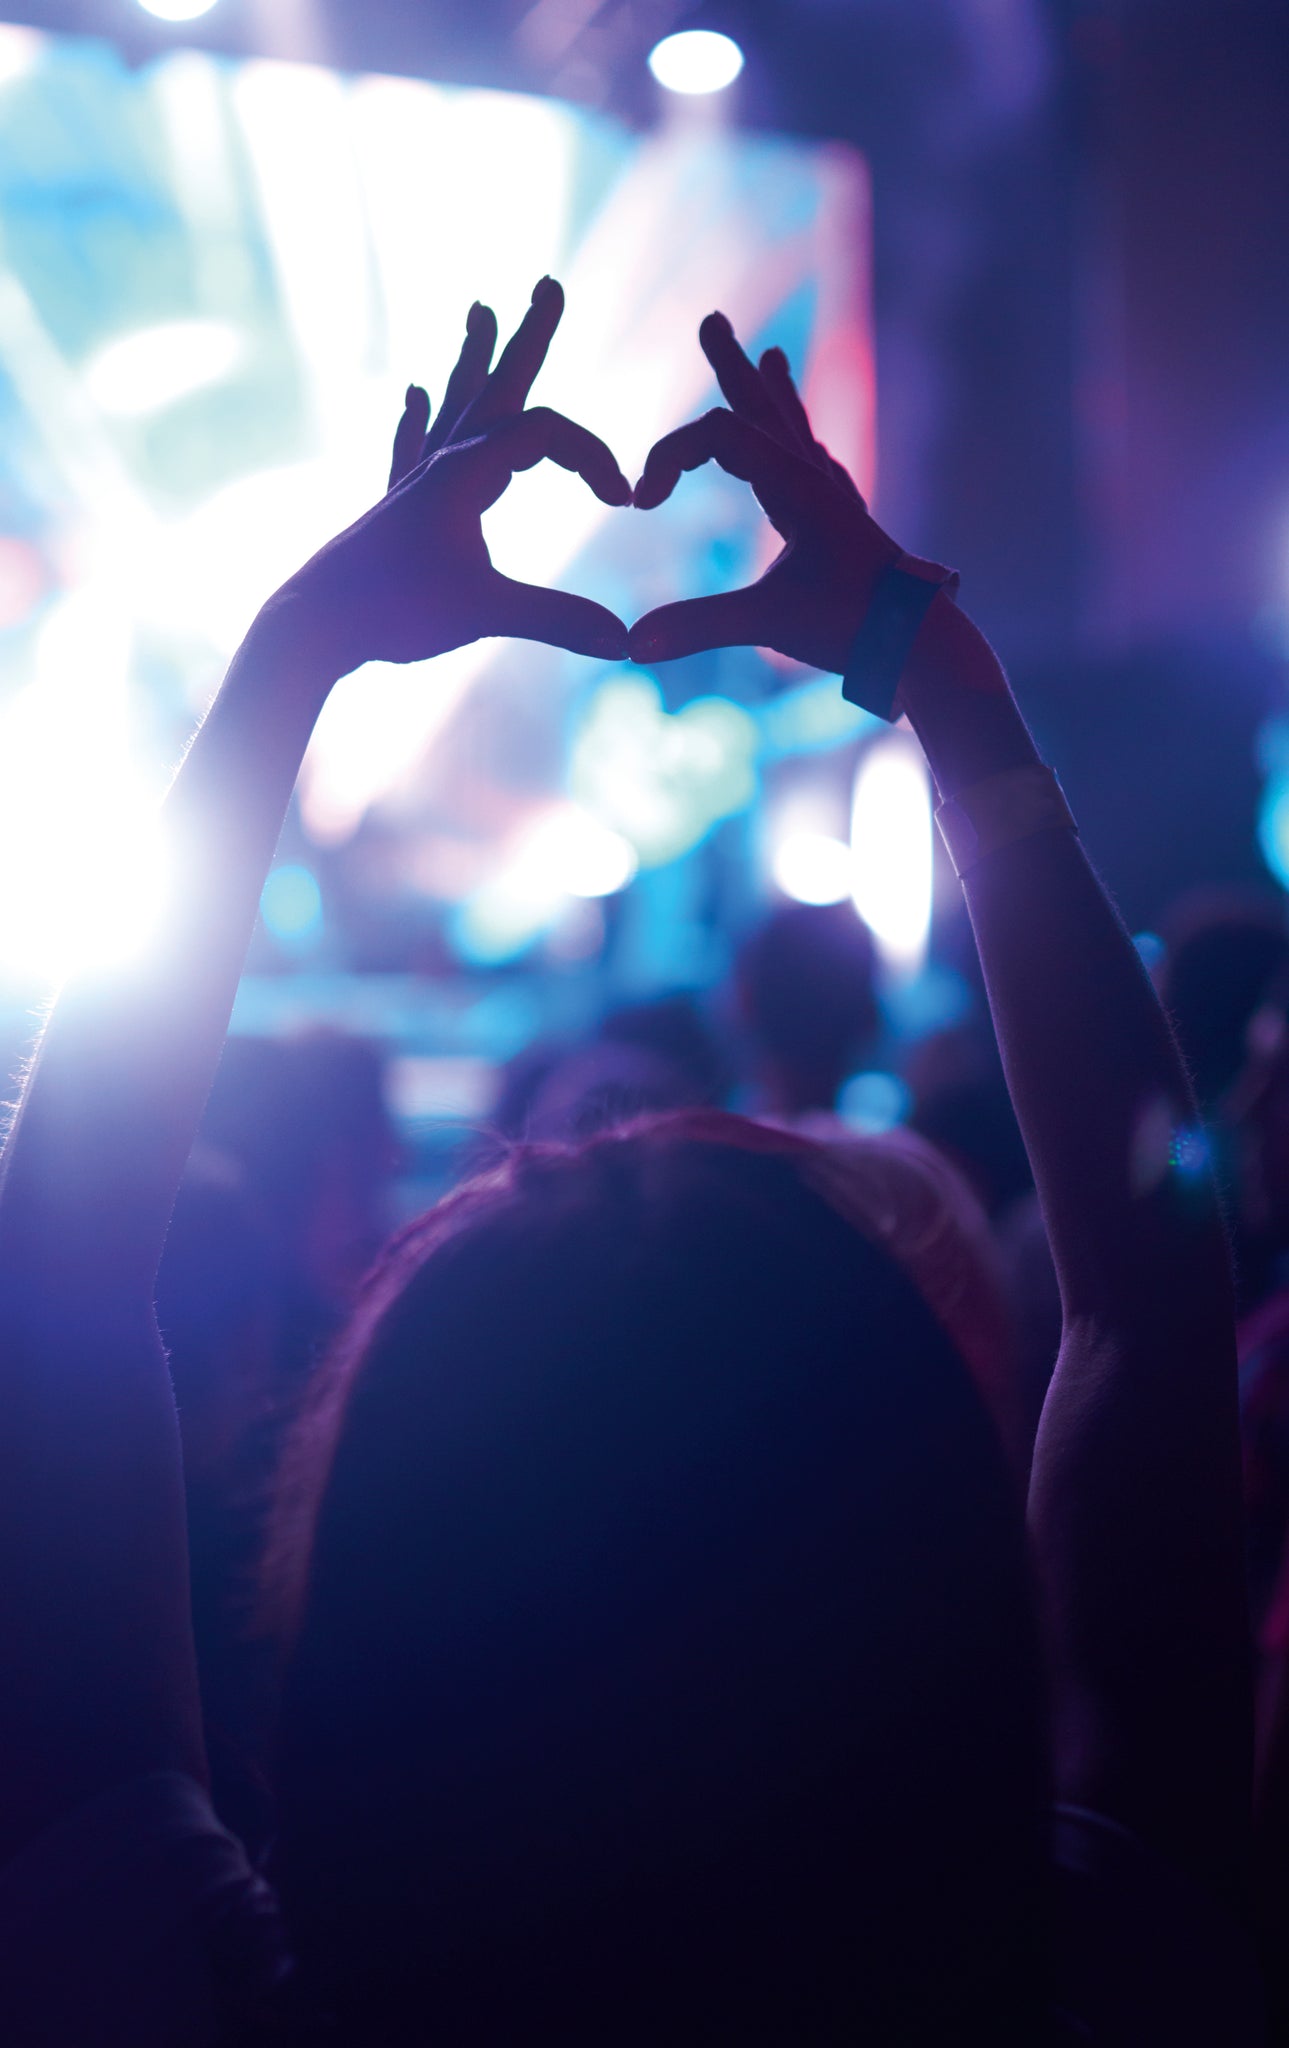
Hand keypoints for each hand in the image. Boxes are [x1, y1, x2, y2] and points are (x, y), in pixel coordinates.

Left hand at [274, 278, 630, 678]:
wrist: (315, 623)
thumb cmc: (394, 612)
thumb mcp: (485, 613)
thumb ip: (557, 619)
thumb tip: (626, 642)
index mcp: (467, 472)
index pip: (547, 435)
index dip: (594, 458)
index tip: (623, 499)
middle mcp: (442, 462)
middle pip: (497, 387)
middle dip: (529, 338)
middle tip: (548, 285)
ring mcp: (417, 480)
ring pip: (454, 404)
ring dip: (473, 359)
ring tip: (478, 309)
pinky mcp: (396, 506)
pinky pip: (413, 446)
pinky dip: (417, 418)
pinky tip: (412, 395)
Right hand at [629, 313, 946, 674]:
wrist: (922, 642)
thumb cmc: (852, 626)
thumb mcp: (768, 622)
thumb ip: (698, 626)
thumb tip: (630, 644)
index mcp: (796, 485)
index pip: (718, 436)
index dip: (669, 457)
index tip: (640, 503)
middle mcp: (815, 480)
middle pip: (762, 408)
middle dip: (731, 367)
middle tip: (713, 319)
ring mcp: (833, 499)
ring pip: (795, 430)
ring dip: (774, 393)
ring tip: (772, 356)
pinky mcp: (845, 525)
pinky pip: (816, 464)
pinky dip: (801, 442)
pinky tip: (809, 445)